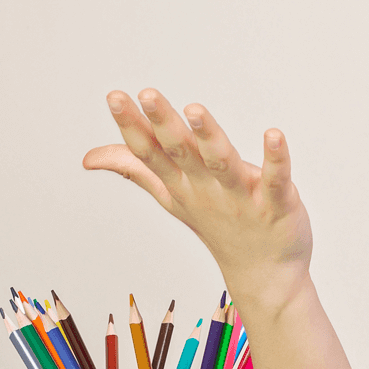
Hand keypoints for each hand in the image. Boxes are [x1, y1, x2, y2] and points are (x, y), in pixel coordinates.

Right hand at [82, 89, 312, 310]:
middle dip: (165, 123)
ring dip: (209, 137)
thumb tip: (91, 157)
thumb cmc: (219, 226)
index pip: (151, 153)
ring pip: (221, 163)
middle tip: (148, 94)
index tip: (115, 96)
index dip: (133, 126)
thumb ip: (138, 169)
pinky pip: (276, 179)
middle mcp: (206, 189)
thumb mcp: (172, 197)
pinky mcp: (276, 204)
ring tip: (195, 110)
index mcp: (182, 185)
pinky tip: (274, 135)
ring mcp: (241, 198)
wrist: (264, 274)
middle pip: (181, 153)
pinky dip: (276, 159)